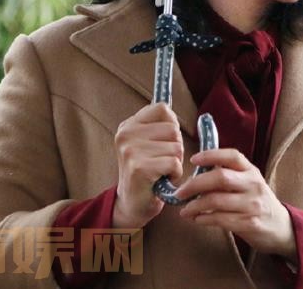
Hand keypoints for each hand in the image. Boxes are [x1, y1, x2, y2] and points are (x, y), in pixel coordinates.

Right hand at [113, 102, 182, 228]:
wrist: (132, 205)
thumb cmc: (147, 171)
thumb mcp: (147, 142)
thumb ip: (158, 123)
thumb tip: (168, 97)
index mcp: (128, 125)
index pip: (162, 108)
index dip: (172, 125)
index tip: (164, 141)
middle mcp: (126, 134)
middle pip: (173, 128)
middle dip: (175, 146)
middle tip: (161, 161)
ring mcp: (131, 150)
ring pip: (176, 146)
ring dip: (176, 162)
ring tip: (161, 171)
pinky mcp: (139, 168)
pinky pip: (174, 163)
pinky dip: (175, 174)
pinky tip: (162, 180)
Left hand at [176, 149, 295, 260]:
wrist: (281, 227)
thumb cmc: (257, 200)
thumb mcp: (248, 182)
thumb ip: (229, 174)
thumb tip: (197, 172)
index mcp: (251, 170)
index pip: (232, 156)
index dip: (211, 155)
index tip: (193, 159)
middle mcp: (253, 185)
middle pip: (220, 178)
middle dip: (195, 184)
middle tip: (179, 192)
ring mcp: (252, 205)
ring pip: (217, 201)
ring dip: (195, 205)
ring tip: (185, 209)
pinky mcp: (250, 224)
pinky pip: (221, 220)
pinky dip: (204, 219)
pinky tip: (197, 219)